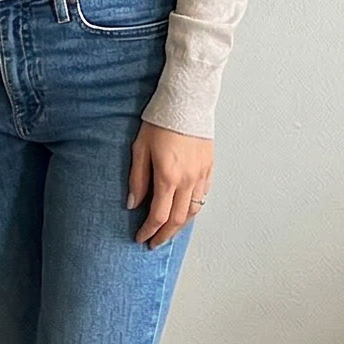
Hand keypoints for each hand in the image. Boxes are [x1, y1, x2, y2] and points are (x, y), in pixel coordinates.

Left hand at [127, 122, 212, 248]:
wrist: (186, 101)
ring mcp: (201, 175)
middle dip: (165, 235)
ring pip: (193, 211)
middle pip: (178, 220)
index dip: (149, 231)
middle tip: (155, 243)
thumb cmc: (160, 122)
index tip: (141, 238)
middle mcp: (188, 180)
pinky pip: (204, 196)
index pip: (159, 216)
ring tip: (169, 231)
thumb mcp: (140, 148)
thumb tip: (133, 204)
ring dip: (180, 226)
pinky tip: (186, 211)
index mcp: (168, 177)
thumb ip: (137, 179)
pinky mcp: (209, 167)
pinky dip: (194, 209)